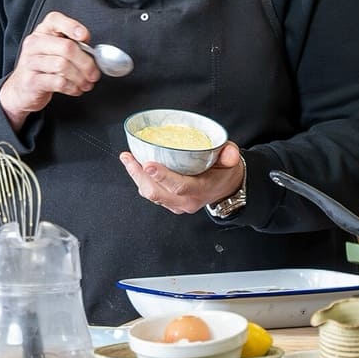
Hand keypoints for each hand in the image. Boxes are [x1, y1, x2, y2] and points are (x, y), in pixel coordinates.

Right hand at [0, 11, 101, 129]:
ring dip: (80, 77)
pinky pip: (58, 82)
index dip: (72, 26)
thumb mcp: (53, 51)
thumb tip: (93, 53)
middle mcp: (34, 44)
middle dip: (86, 62)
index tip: (85, 37)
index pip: (55, 20)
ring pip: (63, 66)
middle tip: (94, 73)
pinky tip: (75, 89)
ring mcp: (30, 62)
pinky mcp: (31, 81)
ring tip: (86, 83)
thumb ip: (71, 46)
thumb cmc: (42, 68)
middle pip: (66, 47)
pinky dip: (72, 87)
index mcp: (42, 32)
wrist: (20, 89)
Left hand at [119, 142, 243, 213]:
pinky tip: (134, 166)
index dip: (162, 176)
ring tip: (127, 158)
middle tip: (129, 158)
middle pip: (157, 193)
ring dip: (136, 177)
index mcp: (202, 189)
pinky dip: (141, 180)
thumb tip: (228, 153)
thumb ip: (230, 155)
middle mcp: (187, 201)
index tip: (148, 164)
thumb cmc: (225, 171)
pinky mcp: (170, 203)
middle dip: (139, 175)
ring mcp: (177, 204)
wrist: (226, 188)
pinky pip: (151, 194)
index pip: (180, 186)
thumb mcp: (231, 161)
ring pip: (151, 194)